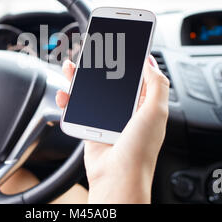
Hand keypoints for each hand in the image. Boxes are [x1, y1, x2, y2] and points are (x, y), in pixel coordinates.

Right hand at [56, 56, 168, 202]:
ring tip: (71, 66)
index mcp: (146, 105)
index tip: (121, 44)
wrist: (116, 177)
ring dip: (80, 77)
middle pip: (111, 80)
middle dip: (100, 65)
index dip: (130, 59)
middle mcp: (127, 110)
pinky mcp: (91, 125)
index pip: (138, 75)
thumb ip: (157, 84)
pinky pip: (78, 106)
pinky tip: (65, 93)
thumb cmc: (139, 150)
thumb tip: (150, 61)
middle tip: (91, 51)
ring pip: (92, 90)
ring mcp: (108, 117)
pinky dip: (69, 98)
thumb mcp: (156, 111)